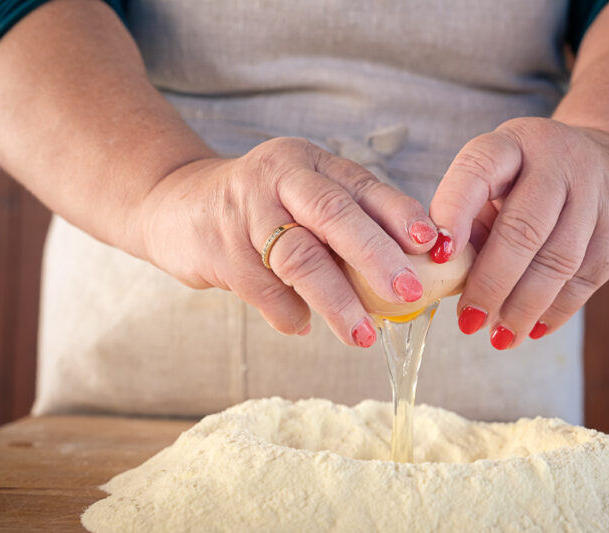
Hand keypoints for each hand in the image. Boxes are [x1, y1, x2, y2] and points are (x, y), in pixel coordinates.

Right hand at [138, 137, 437, 345]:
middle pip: (333, 214)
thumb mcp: (302, 199)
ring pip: (299, 257)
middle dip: (376, 256)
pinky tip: (302, 326)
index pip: (362, 185)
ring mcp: (245, 211)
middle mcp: (279, 178)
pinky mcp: (218, 248)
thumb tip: (407, 277)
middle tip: (409, 293)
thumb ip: (346, 226)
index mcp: (310, 164)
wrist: (177, 205)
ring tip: (363, 335)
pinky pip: (262, 289)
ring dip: (337, 300)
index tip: (432, 243)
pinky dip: (288, 312)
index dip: (399, 214)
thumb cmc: (260, 208)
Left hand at [429, 117, 608, 348]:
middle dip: (492, 282)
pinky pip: (586, 280)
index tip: (438, 256)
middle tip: (467, 321)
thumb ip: (472, 218)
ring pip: (558, 262)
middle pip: (524, 228)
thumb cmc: (532, 181)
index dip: (456, 213)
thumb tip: (449, 276)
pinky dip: (555, 311)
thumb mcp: (497, 180)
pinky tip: (531, 329)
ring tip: (498, 336)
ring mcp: (597, 194)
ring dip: (523, 307)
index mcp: (514, 142)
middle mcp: (559, 160)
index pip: (479, 170)